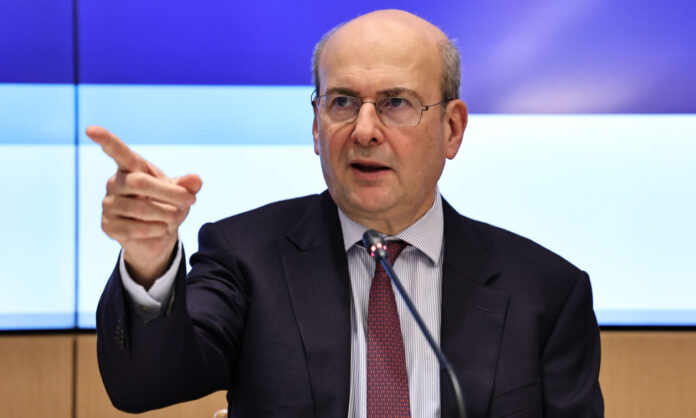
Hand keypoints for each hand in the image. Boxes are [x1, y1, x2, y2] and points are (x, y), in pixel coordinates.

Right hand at [86, 126, 201, 287]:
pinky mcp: (108, 226)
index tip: (91, 129)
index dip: (106, 140)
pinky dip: (156, 230)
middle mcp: (116, 183)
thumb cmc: (168, 206)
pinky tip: (161, 228)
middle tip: (191, 201)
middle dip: (170, 193)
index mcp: (131, 168)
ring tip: (174, 218)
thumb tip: (196, 180)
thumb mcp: (182, 194)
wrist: (159, 236)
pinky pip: (135, 229)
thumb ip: (187, 185)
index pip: (118, 152)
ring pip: (140, 208)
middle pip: (139, 182)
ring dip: (166, 215)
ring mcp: (109, 205)